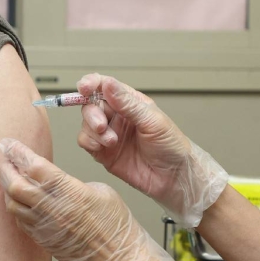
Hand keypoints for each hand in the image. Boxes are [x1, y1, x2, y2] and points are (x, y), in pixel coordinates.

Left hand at [0, 138, 183, 260]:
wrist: (119, 260)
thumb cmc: (117, 225)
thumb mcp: (99, 190)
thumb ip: (71, 182)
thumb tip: (54, 179)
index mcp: (69, 191)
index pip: (33, 167)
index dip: (17, 152)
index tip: (8, 143)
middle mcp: (53, 209)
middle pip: (14, 185)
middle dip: (6, 169)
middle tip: (7, 159)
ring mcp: (45, 227)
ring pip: (11, 204)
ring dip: (7, 188)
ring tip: (12, 178)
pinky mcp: (43, 240)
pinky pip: (20, 220)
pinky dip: (15, 206)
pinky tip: (20, 200)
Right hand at [74, 74, 228, 227]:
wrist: (174, 177)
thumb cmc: (171, 146)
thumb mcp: (152, 120)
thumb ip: (127, 104)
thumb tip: (108, 84)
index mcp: (130, 102)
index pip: (105, 86)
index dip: (91, 83)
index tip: (85, 88)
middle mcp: (117, 116)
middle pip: (91, 104)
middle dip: (92, 113)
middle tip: (102, 125)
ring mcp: (109, 134)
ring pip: (86, 123)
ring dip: (93, 130)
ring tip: (112, 141)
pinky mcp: (103, 152)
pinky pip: (86, 141)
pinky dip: (90, 142)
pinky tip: (104, 147)